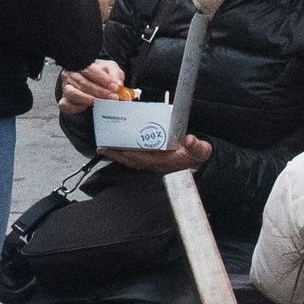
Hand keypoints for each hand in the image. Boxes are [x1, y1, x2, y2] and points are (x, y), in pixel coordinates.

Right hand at [58, 61, 130, 110]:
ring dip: (89, 99)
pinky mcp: (64, 101)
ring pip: (73, 94)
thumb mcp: (110, 69)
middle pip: (83, 83)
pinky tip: (88, 107)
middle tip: (113, 97)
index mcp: (80, 64)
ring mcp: (66, 88)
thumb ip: (115, 74)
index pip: (89, 70)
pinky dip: (77, 108)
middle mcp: (70, 75)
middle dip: (100, 91)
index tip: (114, 86)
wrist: (92, 83)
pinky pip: (66, 105)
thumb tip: (117, 84)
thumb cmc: (100, 75)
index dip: (102, 79)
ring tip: (102, 102)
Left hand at [97, 135, 214, 173]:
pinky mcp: (152, 159)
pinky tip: (117, 148)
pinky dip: (124, 153)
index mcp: (165, 161)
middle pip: (132, 160)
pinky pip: (135, 157)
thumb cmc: (197, 154)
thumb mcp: (201, 149)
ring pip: (131, 160)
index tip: (120, 149)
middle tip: (102, 148)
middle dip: (117, 155)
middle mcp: (156, 164)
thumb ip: (197, 146)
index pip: (144, 158)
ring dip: (117, 155)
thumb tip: (190, 140)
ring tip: (104, 148)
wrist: (199, 160)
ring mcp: (153, 163)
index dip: (132, 154)